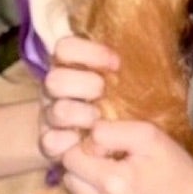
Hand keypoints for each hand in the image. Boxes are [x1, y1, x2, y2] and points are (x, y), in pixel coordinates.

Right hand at [41, 36, 118, 160]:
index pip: (65, 48)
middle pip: (55, 79)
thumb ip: (122, 65)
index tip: (116, 63)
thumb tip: (142, 44)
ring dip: (82, 114)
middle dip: (85, 85)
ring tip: (99, 119)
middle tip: (104, 93)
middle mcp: (55, 90)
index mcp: (70, 67)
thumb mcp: (126, 80)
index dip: (89, 52)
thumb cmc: (123, 105)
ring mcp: (50, 116)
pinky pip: (51, 141)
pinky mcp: (50, 144)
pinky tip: (86, 141)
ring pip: (57, 110)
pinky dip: (71, 142)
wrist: (117, 148)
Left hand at [61, 119, 192, 193]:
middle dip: (88, 173)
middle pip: (71, 182)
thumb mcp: (150, 137)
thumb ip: (109, 131)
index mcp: (116, 183)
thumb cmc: (177, 171)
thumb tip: (82, 140)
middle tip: (117, 172)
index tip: (110, 154)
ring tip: (123, 192)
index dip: (89, 151)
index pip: (71, 159)